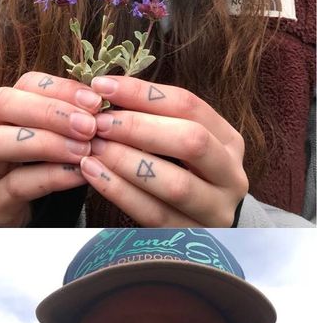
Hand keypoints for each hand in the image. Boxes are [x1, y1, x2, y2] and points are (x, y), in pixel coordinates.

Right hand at [0, 73, 99, 225]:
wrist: (27, 212)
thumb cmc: (47, 166)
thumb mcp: (60, 138)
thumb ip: (76, 118)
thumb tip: (108, 102)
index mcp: (9, 110)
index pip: (26, 84)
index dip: (60, 88)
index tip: (94, 101)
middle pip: (2, 104)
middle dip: (48, 111)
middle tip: (88, 126)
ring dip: (44, 143)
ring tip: (84, 150)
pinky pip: (16, 184)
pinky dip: (51, 176)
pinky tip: (80, 174)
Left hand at [79, 76, 248, 226]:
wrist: (201, 231)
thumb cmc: (179, 175)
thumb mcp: (177, 143)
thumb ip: (152, 120)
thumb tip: (104, 90)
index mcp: (228, 141)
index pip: (189, 105)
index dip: (143, 93)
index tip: (102, 85)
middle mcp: (231, 174)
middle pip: (190, 141)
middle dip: (139, 128)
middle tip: (98, 122)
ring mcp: (216, 210)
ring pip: (174, 183)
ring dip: (127, 162)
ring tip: (92, 148)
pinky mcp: (192, 236)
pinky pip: (153, 214)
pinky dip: (119, 192)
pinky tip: (91, 173)